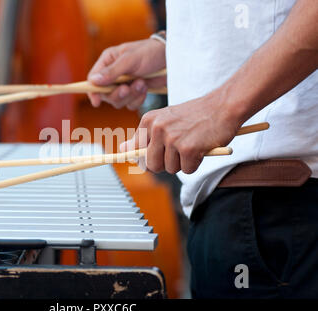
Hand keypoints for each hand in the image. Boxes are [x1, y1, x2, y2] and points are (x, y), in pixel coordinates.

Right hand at [87, 39, 165, 109]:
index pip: (93, 80)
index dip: (93, 92)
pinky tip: (145, 88)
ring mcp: (124, 85)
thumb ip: (112, 71)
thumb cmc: (150, 53)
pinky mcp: (134, 93)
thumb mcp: (130, 59)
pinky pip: (131, 104)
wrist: (171, 59)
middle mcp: (113, 75)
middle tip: (128, 88)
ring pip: (118, 101)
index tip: (97, 101)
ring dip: (131, 95)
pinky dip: (138, 99)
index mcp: (108, 62)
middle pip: (105, 95)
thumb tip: (93, 81)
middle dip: (118, 94)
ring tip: (142, 83)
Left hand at [120, 93, 241, 173]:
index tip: (159, 155)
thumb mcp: (164, 120)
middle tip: (179, 152)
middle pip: (152, 165)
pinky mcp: (188, 149)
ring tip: (192, 145)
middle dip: (165, 164)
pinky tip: (201, 148)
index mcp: (149, 121)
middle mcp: (157, 128)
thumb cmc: (195, 114)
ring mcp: (172, 138)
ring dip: (182, 163)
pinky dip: (195, 164)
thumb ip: (143, 136)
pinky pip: (186, 170)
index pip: (136, 152)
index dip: (148, 158)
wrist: (223, 106)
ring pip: (170, 168)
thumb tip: (122, 150)